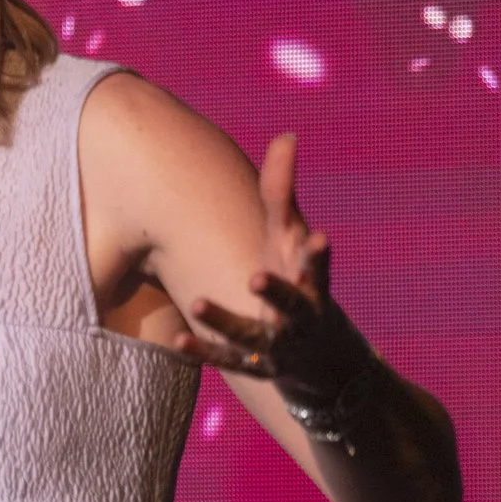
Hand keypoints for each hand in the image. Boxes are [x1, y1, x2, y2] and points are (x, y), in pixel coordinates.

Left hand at [172, 132, 371, 398]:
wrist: (321, 358)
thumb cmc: (297, 280)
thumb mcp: (290, 239)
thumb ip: (283, 193)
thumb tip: (286, 136)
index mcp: (311, 283)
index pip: (318, 267)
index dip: (317, 255)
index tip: (318, 238)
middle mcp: (300, 316)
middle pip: (291, 303)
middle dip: (276, 291)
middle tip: (255, 276)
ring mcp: (279, 344)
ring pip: (252, 334)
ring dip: (225, 321)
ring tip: (197, 303)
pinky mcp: (256, 365)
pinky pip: (228, 359)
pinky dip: (204, 350)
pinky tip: (178, 339)